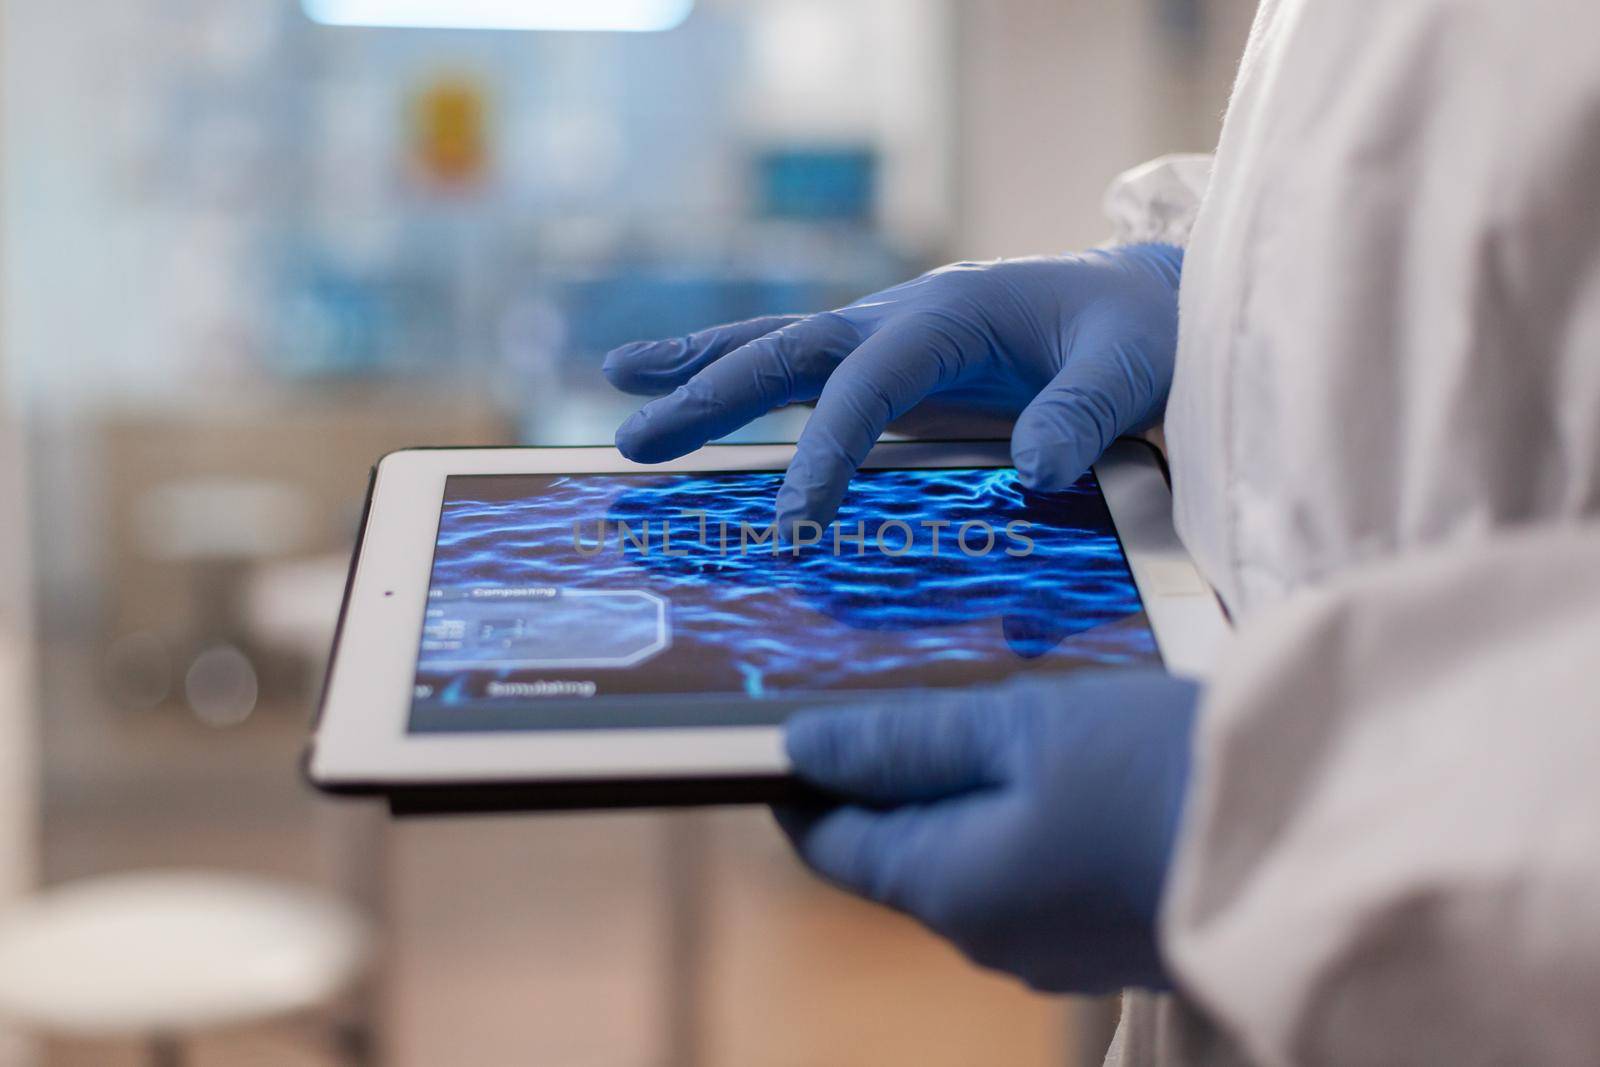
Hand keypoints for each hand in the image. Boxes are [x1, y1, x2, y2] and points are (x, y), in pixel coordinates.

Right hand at [605, 244, 1182, 534]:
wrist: (1144, 299)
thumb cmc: (1141, 331)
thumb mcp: (1129, 368)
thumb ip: (1083, 415)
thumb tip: (1033, 473)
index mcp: (952, 315)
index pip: (866, 383)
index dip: (824, 450)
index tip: (793, 525)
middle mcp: (902, 315)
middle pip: (789, 349)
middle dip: (711, 395)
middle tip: (635, 444)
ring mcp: (888, 334)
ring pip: (777, 345)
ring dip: (700, 371)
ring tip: (621, 389)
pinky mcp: (888, 361)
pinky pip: (800, 368)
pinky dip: (735, 371)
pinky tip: (677, 382)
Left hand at [776, 670, 1198, 992]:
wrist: (1319, 838)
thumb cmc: (1162, 773)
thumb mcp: (1020, 729)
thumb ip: (904, 740)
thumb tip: (804, 745)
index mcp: (950, 890)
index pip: (833, 845)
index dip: (803, 784)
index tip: (796, 725)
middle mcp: (987, 938)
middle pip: (900, 854)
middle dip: (894, 780)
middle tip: (918, 695)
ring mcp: (1049, 949)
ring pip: (968, 862)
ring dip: (966, 796)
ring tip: (1002, 719)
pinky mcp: (1103, 939)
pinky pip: (1029, 878)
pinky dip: (1023, 822)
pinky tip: (1063, 768)